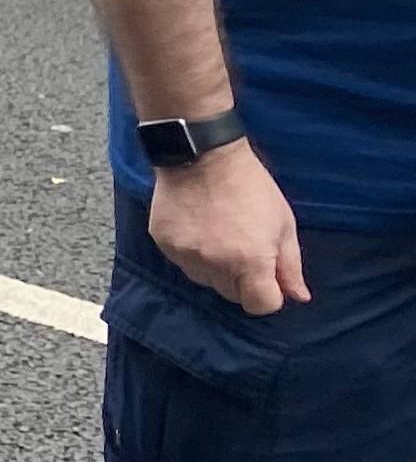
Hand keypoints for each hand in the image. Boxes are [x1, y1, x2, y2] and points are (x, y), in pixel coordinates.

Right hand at [148, 141, 309, 314]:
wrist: (203, 155)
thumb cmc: (251, 187)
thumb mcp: (283, 223)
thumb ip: (290, 265)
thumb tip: (298, 297)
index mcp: (251, 262)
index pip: (260, 305)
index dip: (268, 293)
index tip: (267, 273)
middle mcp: (216, 265)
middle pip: (232, 295)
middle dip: (242, 280)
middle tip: (242, 247)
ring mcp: (186, 255)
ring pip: (205, 280)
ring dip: (215, 268)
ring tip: (217, 235)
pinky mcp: (164, 243)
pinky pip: (182, 262)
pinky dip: (192, 253)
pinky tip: (197, 228)